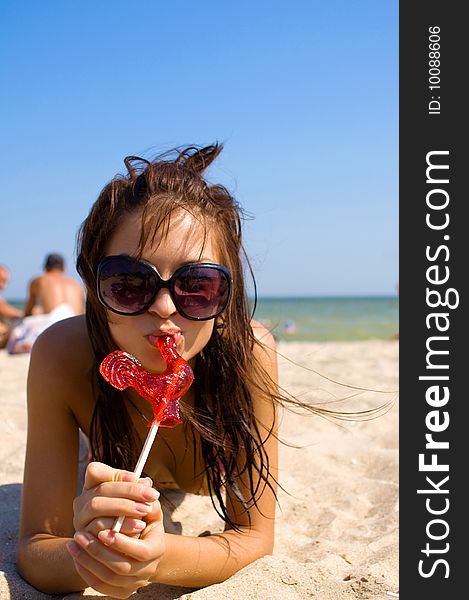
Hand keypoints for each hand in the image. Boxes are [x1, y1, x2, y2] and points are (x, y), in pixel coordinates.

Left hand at [68, 462, 165, 596]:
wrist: (148, 547)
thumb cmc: (147, 521)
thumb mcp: (149, 507)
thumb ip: (143, 495)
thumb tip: (139, 480)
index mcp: (157, 548)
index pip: (141, 551)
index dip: (122, 543)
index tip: (103, 531)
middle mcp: (147, 570)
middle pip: (120, 568)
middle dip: (98, 552)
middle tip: (79, 534)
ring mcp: (133, 583)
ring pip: (107, 579)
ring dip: (88, 561)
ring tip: (72, 543)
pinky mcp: (120, 590)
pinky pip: (100, 586)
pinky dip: (86, 572)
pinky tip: (76, 556)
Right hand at [73, 462, 158, 536]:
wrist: (124, 553)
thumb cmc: (132, 521)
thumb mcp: (138, 504)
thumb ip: (140, 492)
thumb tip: (146, 482)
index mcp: (93, 488)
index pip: (94, 471)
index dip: (114, 473)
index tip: (136, 477)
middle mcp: (82, 502)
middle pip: (101, 488)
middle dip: (128, 490)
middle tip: (151, 495)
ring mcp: (80, 520)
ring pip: (96, 506)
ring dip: (123, 507)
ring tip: (145, 510)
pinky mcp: (83, 539)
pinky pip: (97, 528)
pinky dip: (119, 526)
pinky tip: (138, 527)